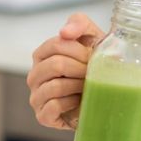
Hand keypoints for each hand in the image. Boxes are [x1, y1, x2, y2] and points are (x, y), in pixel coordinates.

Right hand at [27, 12, 104, 129]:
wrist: (105, 93)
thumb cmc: (95, 64)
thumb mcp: (92, 37)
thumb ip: (79, 24)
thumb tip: (65, 32)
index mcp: (43, 55)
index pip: (54, 45)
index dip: (77, 50)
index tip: (92, 56)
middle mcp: (35, 75)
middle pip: (55, 65)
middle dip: (80, 68)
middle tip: (93, 72)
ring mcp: (37, 96)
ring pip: (54, 86)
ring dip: (77, 85)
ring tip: (88, 85)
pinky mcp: (43, 116)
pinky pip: (53, 107)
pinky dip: (71, 103)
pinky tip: (79, 101)